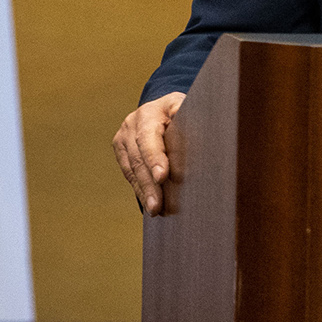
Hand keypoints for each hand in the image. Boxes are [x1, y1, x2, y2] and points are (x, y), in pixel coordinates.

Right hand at [113, 91, 185, 216]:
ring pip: (132, 168)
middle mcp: (132, 123)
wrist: (165, 111)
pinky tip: (149, 204)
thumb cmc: (184, 113)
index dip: (154, 157)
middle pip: (139, 157)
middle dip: (149, 183)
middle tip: (157, 205)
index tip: (162, 177)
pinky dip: (141, 190)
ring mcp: (124, 137)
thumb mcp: (189, 111)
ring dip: (144, 191)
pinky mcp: (121, 150)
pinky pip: (130, 174)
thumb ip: (190, 121)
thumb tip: (199, 132)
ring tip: (154, 210)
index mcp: (150, 112)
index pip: (149, 136)